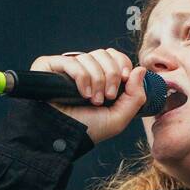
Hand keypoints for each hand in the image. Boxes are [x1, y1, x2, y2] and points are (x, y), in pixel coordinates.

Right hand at [30, 48, 149, 144]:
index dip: (122, 64)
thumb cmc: (89, 129)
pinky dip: (82, 77)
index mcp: (100, 77)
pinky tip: (82, 94)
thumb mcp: (120, 116)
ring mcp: (66, 67)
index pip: (114, 56)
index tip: (124, 80)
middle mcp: (83, 69)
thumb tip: (141, 69)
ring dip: (96, 80)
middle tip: (108, 96)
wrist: (64, 136)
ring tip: (92, 100)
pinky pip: (72, 62)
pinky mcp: (49, 66)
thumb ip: (136, 95)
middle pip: (104, 53)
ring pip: (89, 57)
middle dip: (111, 74)